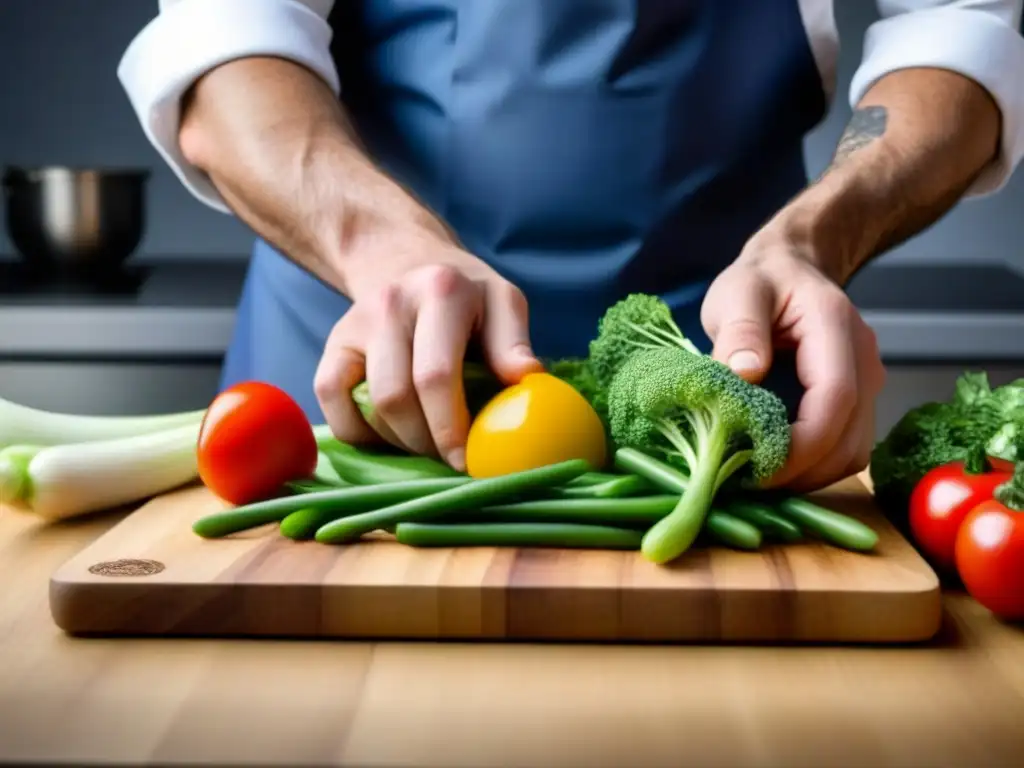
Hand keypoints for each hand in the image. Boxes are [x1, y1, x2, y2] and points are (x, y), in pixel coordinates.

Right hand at [313, 229, 542, 470]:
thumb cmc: (466, 295)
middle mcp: (390, 304)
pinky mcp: (332, 345)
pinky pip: (332, 402)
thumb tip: (529, 380)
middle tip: (453, 458)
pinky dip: (359, 432)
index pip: (436, 375)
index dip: (451, 428)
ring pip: (369, 406)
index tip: (470, 461)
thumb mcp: (502, 302)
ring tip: (430, 443)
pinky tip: (390, 434)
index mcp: (441, 291)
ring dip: (401, 441)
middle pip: (397, 397)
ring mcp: (354, 325)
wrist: (405, 261)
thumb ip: (514, 341)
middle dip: (427, 442)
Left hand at [699, 239, 885, 491]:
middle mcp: (864, 359)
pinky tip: (776, 467)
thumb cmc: (761, 281)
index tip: (758, 469)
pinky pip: (846, 449)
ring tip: (757, 478)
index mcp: (835, 327)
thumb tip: (744, 372)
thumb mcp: (737, 292)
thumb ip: (740, 329)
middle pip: (850, 437)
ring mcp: (867, 384)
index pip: (835, 398)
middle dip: (802, 471)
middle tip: (746, 483)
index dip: (802, 444)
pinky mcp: (859, 404)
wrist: (791, 270)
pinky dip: (815, 468)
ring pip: (853, 452)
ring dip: (810, 475)